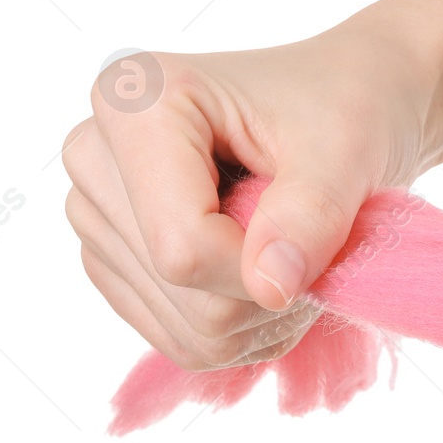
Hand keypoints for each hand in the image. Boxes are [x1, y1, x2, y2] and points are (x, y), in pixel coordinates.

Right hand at [64, 17, 442, 370]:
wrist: (344, 104)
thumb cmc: (345, 106)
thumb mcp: (348, 147)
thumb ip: (311, 213)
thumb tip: (270, 287)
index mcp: (135, 102)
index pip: (182, 245)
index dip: (263, 265)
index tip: (322, 234)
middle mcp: (95, 156)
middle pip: (179, 288)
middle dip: (269, 286)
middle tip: (317, 234)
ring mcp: (97, 215)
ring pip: (184, 327)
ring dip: (264, 312)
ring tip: (296, 246)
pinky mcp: (115, 263)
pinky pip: (183, 341)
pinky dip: (246, 328)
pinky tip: (271, 270)